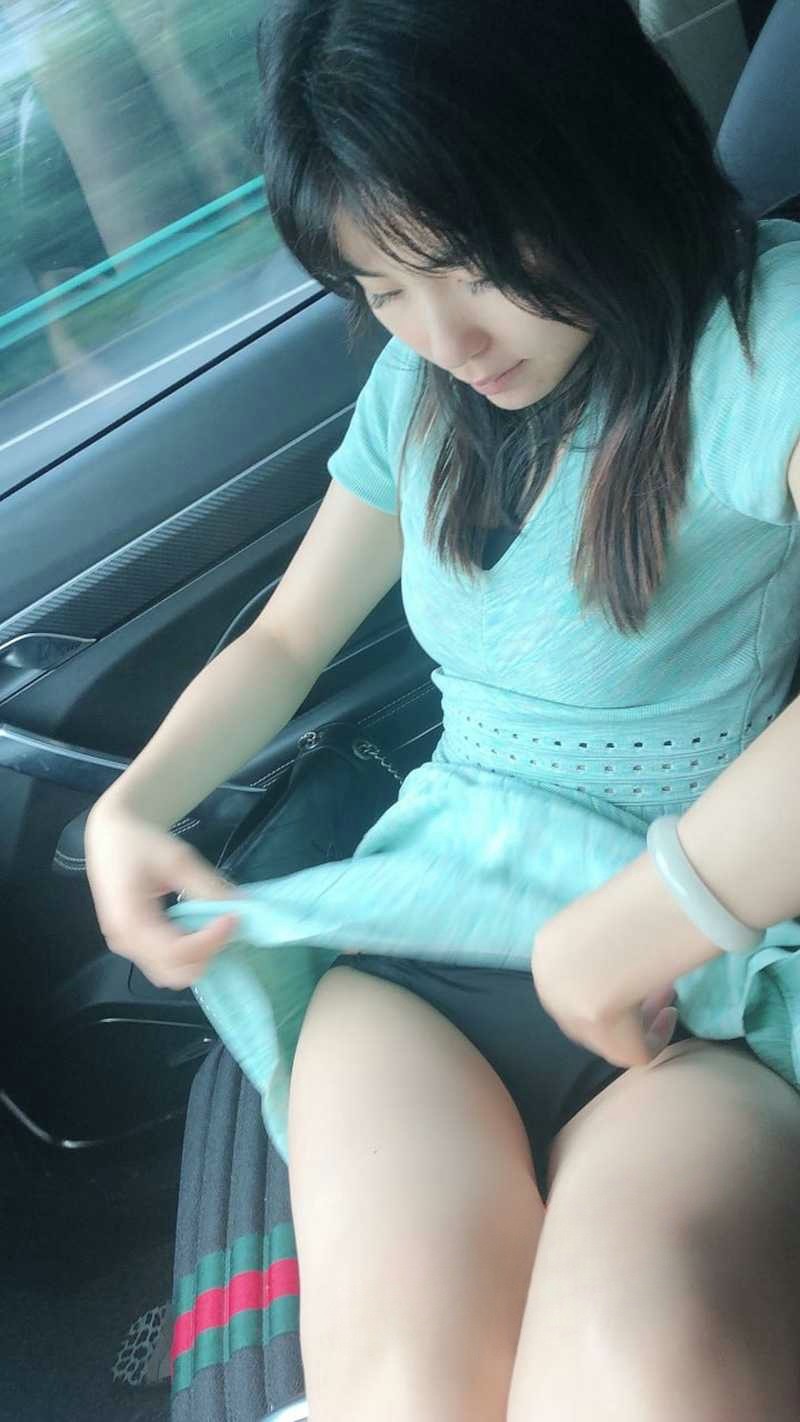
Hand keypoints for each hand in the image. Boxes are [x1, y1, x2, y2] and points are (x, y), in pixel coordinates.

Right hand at [85, 799, 240, 990]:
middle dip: (206, 953)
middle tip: (224, 923)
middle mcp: (125, 942)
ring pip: (170, 973)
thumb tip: (242, 906)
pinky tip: (199, 929)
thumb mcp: (176, 858)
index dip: (210, 941)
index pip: (177, 952)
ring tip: (213, 925)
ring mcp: (127, 946)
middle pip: (174, 973)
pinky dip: (187, 954)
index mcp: (129, 921)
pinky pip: (164, 962)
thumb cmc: (138, 842)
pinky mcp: (133, 943)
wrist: (110, 835)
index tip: (233, 917)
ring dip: (198, 957)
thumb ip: (207, 886)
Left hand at [529, 850, 704, 1066]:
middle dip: (624, 1002)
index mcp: (547, 952)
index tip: (640, 963)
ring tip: (669, 995)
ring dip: (640, 1019)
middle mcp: (550, 989)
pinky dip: (653, 1037)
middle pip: (588, 1010)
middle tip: (659, 985)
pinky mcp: (604, 1040)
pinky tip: (671, 1013)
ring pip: (609, 1034)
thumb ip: (598, 935)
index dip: (610, 976)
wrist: (619, 929)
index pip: (575, 977)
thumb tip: (616, 939)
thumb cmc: (618, 907)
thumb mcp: (599, 915)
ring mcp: (572, 1018)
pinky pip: (632, 1051)